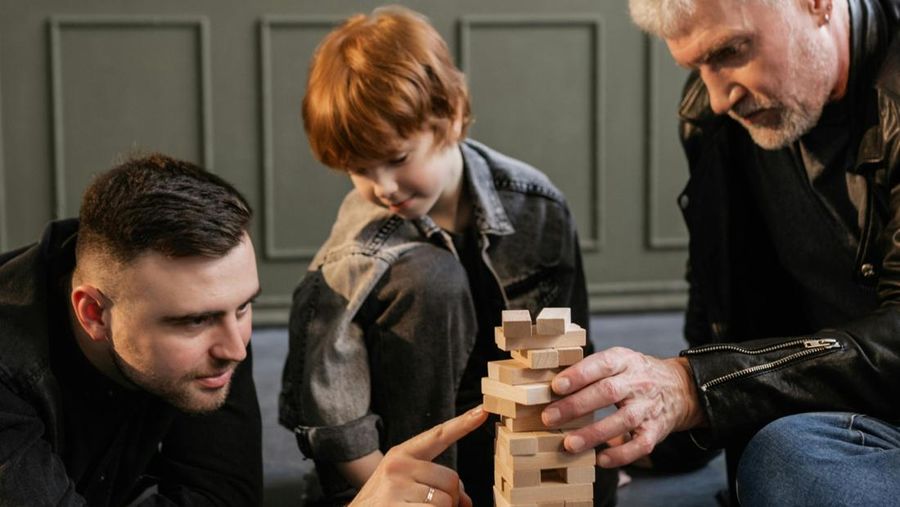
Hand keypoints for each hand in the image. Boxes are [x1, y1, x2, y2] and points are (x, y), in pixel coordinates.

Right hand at [349, 406, 488, 505]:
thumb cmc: (383, 503)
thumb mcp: (403, 485)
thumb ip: (434, 483)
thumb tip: (465, 500)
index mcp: (401, 454)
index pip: (438, 435)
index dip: (464, 423)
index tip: (483, 411)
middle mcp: (398, 466)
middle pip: (451, 480)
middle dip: (450, 499)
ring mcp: (396, 487)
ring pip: (445, 502)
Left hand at [540, 348, 704, 467]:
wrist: (679, 388)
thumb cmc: (636, 374)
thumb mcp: (619, 360)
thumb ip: (591, 369)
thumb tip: (553, 387)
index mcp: (625, 361)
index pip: (602, 364)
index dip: (579, 375)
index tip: (556, 387)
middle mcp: (638, 383)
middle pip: (608, 392)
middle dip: (576, 406)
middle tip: (550, 417)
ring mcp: (648, 408)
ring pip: (622, 421)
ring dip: (594, 433)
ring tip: (569, 444)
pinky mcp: (655, 431)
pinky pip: (639, 445)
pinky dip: (620, 455)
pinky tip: (600, 460)